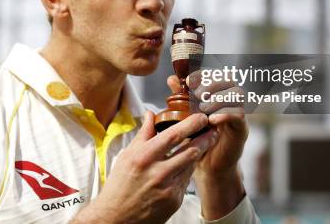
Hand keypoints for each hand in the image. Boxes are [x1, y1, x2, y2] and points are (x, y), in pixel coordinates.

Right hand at [71, 111, 218, 223]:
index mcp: (144, 157)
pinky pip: (186, 180)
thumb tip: (150, 114)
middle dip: (206, 137)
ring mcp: (168, 188)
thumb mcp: (127, 155)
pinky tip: (186, 165)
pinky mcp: (174, 201)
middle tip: (213, 129)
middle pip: (191, 150)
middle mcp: (158, 172)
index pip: (173, 135)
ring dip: (199, 152)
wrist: (116, 217)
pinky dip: (187, 170)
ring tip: (206, 141)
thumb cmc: (120, 185)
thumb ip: (144, 134)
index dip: (191, 124)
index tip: (201, 117)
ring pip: (191, 164)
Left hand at [167, 73, 247, 174]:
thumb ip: (182, 97)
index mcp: (218, 94)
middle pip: (230, 79)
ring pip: (238, 94)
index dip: (203, 74)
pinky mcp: (242, 129)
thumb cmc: (199, 137)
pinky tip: (212, 120)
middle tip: (197, 94)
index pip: (216, 73)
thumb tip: (172, 79)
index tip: (187, 81)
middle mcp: (231, 100)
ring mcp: (238, 113)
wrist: (209, 165)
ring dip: (219, 98)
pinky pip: (239, 115)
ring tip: (203, 107)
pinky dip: (225, 114)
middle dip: (212, 83)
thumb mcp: (188, 115)